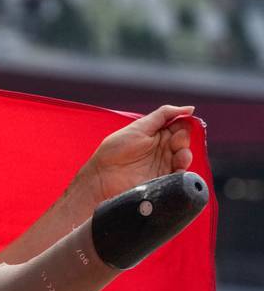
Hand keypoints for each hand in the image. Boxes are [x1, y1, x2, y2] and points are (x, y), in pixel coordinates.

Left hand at [77, 105, 195, 202]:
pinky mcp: (162, 181)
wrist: (101, 177)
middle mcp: (162, 149)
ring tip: (178, 157)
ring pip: (184, 158)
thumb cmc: (113, 151)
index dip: (184, 124)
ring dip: (185, 156)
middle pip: (184, 142)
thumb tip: (188, 108)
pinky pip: (179, 177)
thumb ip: (163, 115)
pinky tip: (176, 170)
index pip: (180, 126)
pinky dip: (182, 174)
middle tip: (175, 142)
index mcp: (156, 134)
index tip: (181, 125)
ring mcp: (163, 165)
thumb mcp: (139, 127)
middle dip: (183, 140)